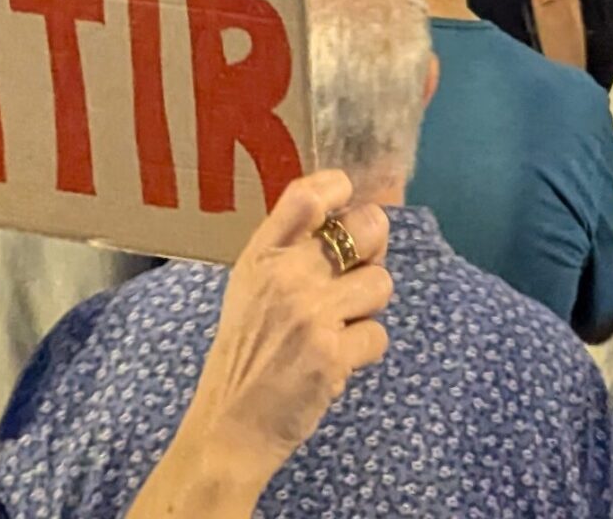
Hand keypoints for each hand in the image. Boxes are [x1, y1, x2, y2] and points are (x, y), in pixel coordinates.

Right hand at [173, 172, 390, 481]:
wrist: (231, 425)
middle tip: (357, 271)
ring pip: (381, 282)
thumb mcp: (250, 288)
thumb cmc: (244, 354)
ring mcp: (310, 313)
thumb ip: (289, 253)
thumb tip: (352, 224)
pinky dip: (365, 351)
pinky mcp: (332, 354)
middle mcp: (285, 274)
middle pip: (365, 228)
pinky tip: (340, 360)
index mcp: (260, 254)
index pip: (306, 194)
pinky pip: (378, 335)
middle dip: (374, 246)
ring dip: (369, 306)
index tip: (349, 199)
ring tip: (343, 325)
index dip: (338, 187)